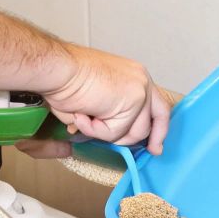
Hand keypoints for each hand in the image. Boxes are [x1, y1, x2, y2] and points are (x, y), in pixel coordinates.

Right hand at [40, 45, 171, 154]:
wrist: (59, 69)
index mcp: (135, 76)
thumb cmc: (67, 80)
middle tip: (130, 145)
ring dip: (105, 132)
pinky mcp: (133, 101)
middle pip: (154, 121)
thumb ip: (112, 115)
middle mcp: (142, 80)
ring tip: (86, 115)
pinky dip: (94, 130)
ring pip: (133, 133)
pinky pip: (115, 133)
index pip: (158, 107)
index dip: (159, 129)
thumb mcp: (99, 100)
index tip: (155, 147)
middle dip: (140, 138)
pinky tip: (82, 114)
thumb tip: (112, 135)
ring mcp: (140, 91)